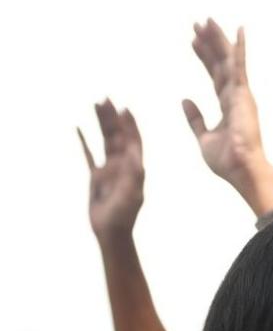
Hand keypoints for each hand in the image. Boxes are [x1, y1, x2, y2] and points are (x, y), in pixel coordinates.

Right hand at [79, 99, 143, 242]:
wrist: (112, 231)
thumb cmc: (124, 215)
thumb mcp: (133, 194)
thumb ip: (134, 174)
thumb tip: (134, 154)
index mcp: (135, 167)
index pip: (133, 141)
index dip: (130, 125)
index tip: (125, 109)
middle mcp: (123, 165)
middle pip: (117, 136)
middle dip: (112, 118)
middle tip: (105, 99)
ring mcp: (109, 169)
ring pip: (104, 140)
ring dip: (100, 123)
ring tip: (95, 105)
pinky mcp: (96, 176)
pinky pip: (89, 154)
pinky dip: (84, 141)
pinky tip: (79, 128)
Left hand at [183, 19, 272, 215]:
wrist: (241, 169)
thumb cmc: (227, 160)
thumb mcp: (203, 137)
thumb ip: (195, 118)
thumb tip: (184, 99)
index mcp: (227, 105)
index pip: (214, 75)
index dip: (204, 58)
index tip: (193, 41)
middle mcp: (236, 96)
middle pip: (220, 63)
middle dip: (210, 43)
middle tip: (199, 23)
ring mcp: (241, 94)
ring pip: (228, 60)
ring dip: (218, 39)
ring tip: (206, 21)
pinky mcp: (243, 94)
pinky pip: (240, 66)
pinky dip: (240, 48)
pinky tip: (238, 30)